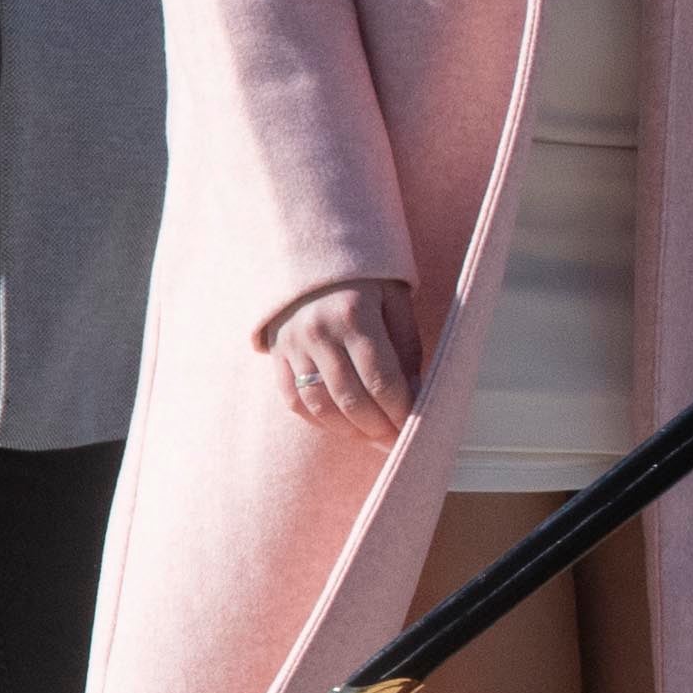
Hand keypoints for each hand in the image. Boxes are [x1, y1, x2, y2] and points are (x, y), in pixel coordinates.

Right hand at [261, 278, 420, 439]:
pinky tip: (341, 426)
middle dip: (378, 427)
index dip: (400, 410)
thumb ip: (407, 343)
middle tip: (398, 442)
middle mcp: (318, 331)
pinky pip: (293, 398)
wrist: (308, 249)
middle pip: (350, 397)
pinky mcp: (276, 353)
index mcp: (354, 314)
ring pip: (319, 404)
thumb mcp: (395, 296)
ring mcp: (292, 344)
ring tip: (373, 438)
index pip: (381, 378)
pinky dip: (319, 419)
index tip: (416, 429)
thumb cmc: (365, 275)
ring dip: (349, 430)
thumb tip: (415, 391)